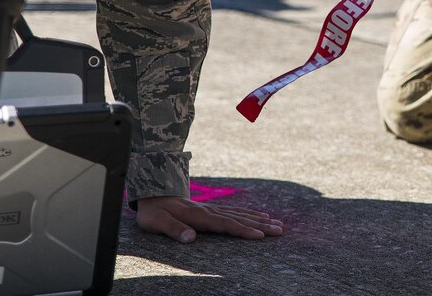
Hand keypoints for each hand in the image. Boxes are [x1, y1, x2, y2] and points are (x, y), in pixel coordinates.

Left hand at [135, 195, 283, 242]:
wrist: (152, 193)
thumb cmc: (153, 211)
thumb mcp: (156, 222)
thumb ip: (174, 229)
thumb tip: (191, 239)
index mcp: (198, 216)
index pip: (225, 224)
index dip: (243, 231)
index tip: (260, 236)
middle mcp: (209, 211)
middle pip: (239, 219)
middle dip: (260, 225)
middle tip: (280, 230)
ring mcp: (212, 208)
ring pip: (240, 214)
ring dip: (259, 220)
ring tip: (277, 224)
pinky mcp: (211, 209)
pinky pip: (235, 211)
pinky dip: (249, 214)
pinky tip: (260, 215)